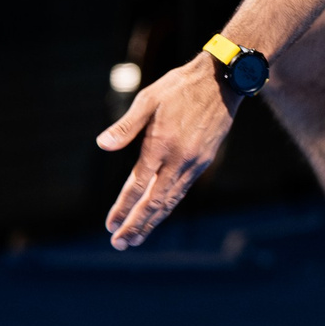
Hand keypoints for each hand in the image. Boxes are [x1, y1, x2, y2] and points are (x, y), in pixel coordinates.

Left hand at [96, 53, 238, 247]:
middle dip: (137, 224)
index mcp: (161, 144)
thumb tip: (102, 144)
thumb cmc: (179, 86)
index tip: (111, 225)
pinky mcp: (204, 161)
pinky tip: (159, 213)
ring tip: (136, 238)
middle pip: (155, 202)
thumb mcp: (148, 99)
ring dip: (152, 221)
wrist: (222, 81)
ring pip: (170, 200)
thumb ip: (126, 126)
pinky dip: (168, 206)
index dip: (123, 207)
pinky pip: (182, 190)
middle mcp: (179, 159)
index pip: (138, 185)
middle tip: (120, 244)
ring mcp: (194, 163)